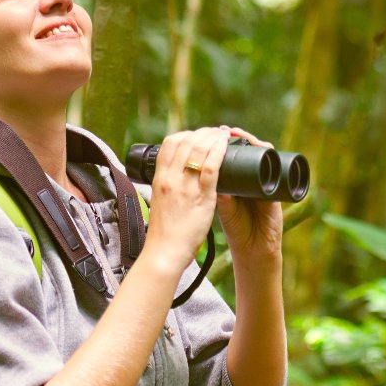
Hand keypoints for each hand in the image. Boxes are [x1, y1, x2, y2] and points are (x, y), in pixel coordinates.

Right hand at [141, 127, 231, 274]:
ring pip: (199, 149)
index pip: (169, 144)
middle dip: (203, 132)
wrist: (164, 252)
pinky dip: (219, 151)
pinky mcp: (201, 196)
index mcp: (159, 179)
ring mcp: (185, 186)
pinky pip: (211, 167)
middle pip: (186, 141)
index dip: (185, 134)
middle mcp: (170, 178)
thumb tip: (177, 180)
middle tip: (215, 132)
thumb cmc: (164, 232)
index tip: (197, 135)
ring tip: (224, 135)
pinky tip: (226, 145)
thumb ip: (168, 189)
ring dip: (213, 137)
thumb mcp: (159, 202)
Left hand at [216, 127, 283, 265]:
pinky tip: (263, 146)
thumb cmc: (237, 229)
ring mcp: (263, 180)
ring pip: (259, 153)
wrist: (255, 247)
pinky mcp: (275, 186)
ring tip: (238, 134)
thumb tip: (206, 174)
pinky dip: (269, 154)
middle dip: (234, 136)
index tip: (207, 134)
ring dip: (251, 140)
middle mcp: (247, 177)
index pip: (226, 156)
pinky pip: (275, 165)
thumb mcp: (222, 209)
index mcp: (232, 181)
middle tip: (224, 130)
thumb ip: (216, 194)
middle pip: (243, 149)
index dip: (217, 143)